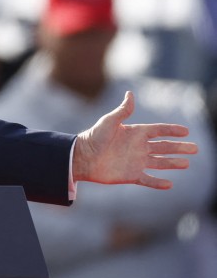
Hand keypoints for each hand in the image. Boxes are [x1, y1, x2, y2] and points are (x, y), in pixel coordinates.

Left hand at [72, 91, 196, 188]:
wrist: (81, 157)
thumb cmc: (93, 137)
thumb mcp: (109, 121)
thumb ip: (123, 110)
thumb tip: (130, 94)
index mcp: (135, 133)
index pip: (158, 131)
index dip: (172, 131)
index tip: (186, 131)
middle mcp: (138, 147)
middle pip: (163, 147)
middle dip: (179, 147)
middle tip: (195, 149)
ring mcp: (136, 161)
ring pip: (160, 162)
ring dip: (173, 163)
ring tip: (186, 163)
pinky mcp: (131, 175)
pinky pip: (148, 180)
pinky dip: (158, 183)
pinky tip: (169, 184)